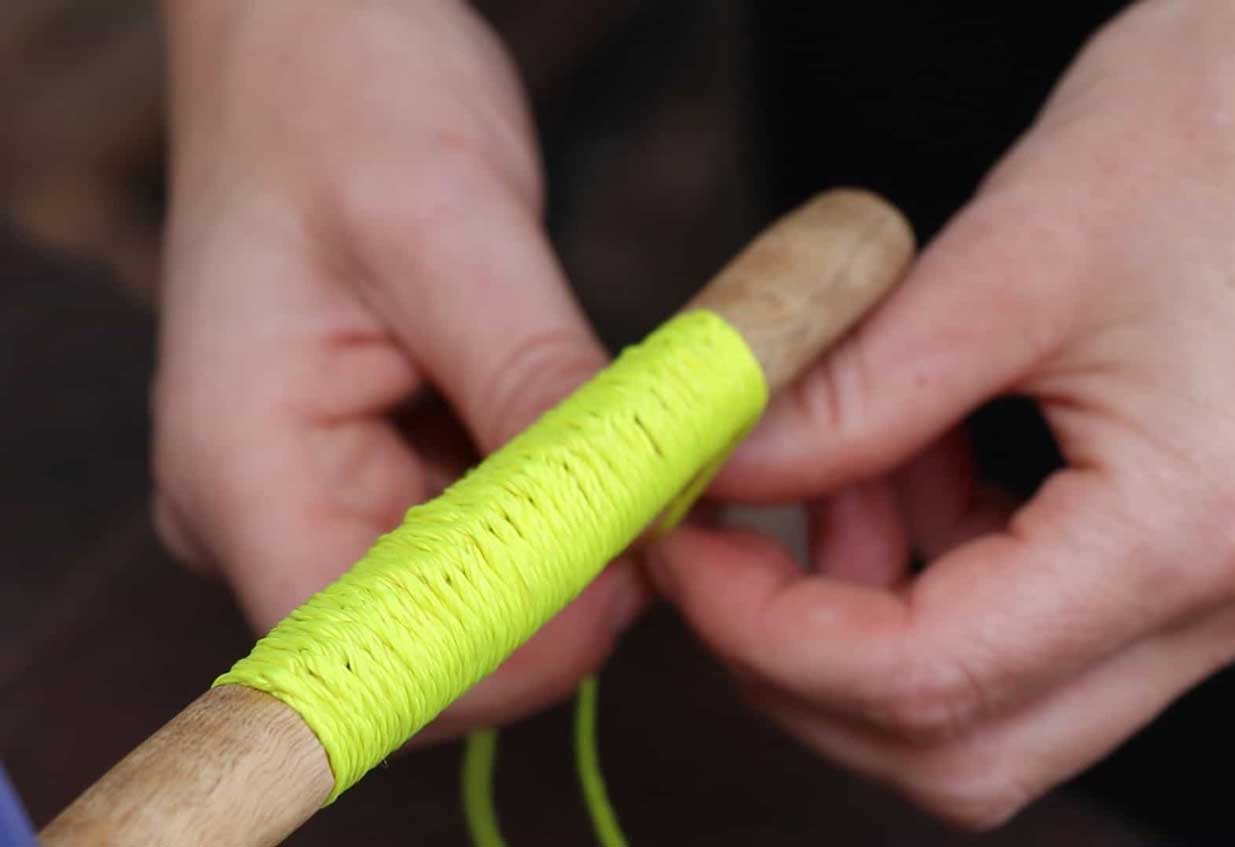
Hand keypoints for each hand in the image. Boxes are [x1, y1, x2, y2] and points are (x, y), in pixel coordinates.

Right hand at [151, 0, 645, 735]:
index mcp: (240, 462)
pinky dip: (559, 504)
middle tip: (666, 505)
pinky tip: (602, 441)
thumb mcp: (446, 225)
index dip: (511, 642)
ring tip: (640, 453)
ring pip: (471, 591)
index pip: (369, 646)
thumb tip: (622, 505)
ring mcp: (324, 489)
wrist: (312, 41)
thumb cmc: (343, 98)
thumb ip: (529, 376)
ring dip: (571, 546)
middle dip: (560, 594)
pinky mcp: (380, 465)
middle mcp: (267, 504)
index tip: (632, 572)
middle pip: (426, 638)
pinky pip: (486, 530)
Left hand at [648, 0, 1234, 827]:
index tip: (679, 540)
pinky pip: (1033, 626)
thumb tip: (722, 471)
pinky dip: (936, 567)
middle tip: (729, 536)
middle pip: (963, 750)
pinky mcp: (1197, 550)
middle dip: (804, 662)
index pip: (928, 682)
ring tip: (839, 459)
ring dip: (870, 612)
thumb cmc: (1226, 128)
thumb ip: (849, 394)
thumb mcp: (1004, 259)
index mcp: (1185, 535)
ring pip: (993, 706)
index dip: (766, 632)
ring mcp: (1220, 588)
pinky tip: (909, 456)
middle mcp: (1221, 602)